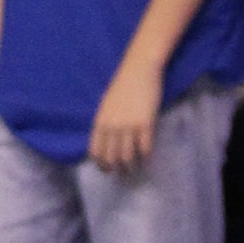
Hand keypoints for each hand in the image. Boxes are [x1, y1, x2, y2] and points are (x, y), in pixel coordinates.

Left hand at [88, 44, 163, 170]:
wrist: (138, 70)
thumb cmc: (122, 86)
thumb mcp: (106, 105)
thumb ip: (104, 123)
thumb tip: (105, 142)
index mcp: (100, 121)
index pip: (95, 151)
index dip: (101, 164)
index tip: (107, 170)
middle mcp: (112, 126)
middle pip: (111, 158)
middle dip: (116, 169)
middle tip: (122, 172)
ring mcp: (129, 126)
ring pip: (128, 157)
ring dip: (131, 167)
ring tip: (135, 168)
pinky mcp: (145, 124)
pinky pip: (145, 149)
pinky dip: (146, 159)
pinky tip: (147, 160)